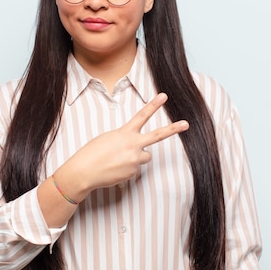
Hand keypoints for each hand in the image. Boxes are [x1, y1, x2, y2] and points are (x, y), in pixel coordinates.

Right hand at [57, 93, 188, 199]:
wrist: (84, 171)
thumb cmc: (92, 153)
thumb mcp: (109, 138)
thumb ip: (125, 139)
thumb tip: (135, 149)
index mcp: (125, 133)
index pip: (142, 116)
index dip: (154, 105)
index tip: (164, 96)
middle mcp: (133, 145)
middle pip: (158, 136)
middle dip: (173, 129)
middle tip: (186, 124)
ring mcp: (135, 160)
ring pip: (146, 156)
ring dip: (137, 157)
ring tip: (119, 160)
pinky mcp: (133, 173)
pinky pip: (135, 169)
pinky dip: (127, 169)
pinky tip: (115, 170)